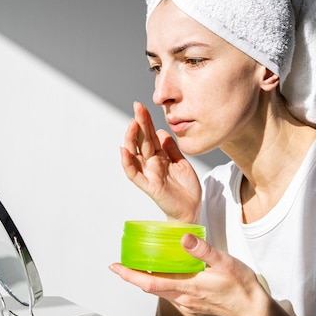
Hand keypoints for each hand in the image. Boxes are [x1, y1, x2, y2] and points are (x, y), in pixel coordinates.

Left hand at [110, 234, 266, 315]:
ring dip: (145, 280)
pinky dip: (160, 283)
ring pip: (160, 291)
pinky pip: (170, 293)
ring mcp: (188, 302)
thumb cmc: (241, 288)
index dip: (131, 275)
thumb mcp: (225, 263)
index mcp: (188, 287)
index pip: (151, 282)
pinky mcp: (194, 302)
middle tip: (119, 266)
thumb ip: (203, 250)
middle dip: (132, 277)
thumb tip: (184, 238)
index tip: (116, 267)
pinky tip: (164, 273)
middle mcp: (184, 298)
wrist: (253, 310)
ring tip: (137, 267)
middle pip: (150, 288)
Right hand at [120, 101, 201, 222]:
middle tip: (137, 107)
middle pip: (142, 141)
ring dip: (131, 139)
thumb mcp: (181, 162)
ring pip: (135, 154)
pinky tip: (124, 151)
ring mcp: (149, 174)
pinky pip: (135, 174)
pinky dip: (128, 163)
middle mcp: (151, 163)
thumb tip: (161, 132)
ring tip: (132, 124)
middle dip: (139, 123)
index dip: (145, 121)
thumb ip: (171, 148)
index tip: (142, 106)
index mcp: (160, 156)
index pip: (150, 135)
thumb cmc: (186, 188)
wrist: (191, 209)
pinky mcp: (149, 186)